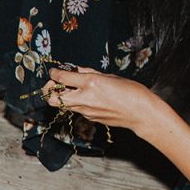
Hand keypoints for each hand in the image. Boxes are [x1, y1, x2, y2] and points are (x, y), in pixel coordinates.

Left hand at [46, 66, 167, 134]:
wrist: (140, 113)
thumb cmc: (130, 91)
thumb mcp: (109, 76)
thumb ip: (89, 73)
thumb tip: (76, 70)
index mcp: (90, 83)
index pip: (61, 78)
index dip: (54, 73)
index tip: (54, 71)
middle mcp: (84, 98)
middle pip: (52, 98)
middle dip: (49, 89)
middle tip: (56, 83)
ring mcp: (85, 111)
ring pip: (62, 105)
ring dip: (62, 96)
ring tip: (73, 88)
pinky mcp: (89, 118)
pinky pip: (76, 109)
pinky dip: (75, 102)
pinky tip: (86, 97)